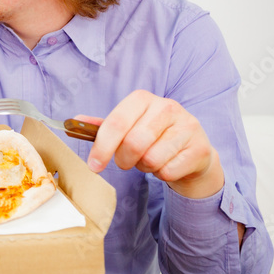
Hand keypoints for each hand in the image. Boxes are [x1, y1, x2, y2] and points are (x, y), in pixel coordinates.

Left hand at [82, 90, 223, 198]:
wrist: (192, 150)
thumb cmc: (153, 137)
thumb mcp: (127, 127)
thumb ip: (102, 126)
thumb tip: (73, 122)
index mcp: (143, 99)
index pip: (116, 122)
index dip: (102, 147)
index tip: (94, 166)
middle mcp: (167, 107)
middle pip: (133, 143)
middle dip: (124, 160)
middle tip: (127, 161)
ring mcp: (187, 126)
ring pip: (151, 159)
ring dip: (145, 167)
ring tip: (150, 159)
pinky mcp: (200, 147)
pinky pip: (168, 171)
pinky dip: (162, 174)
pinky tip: (168, 163)